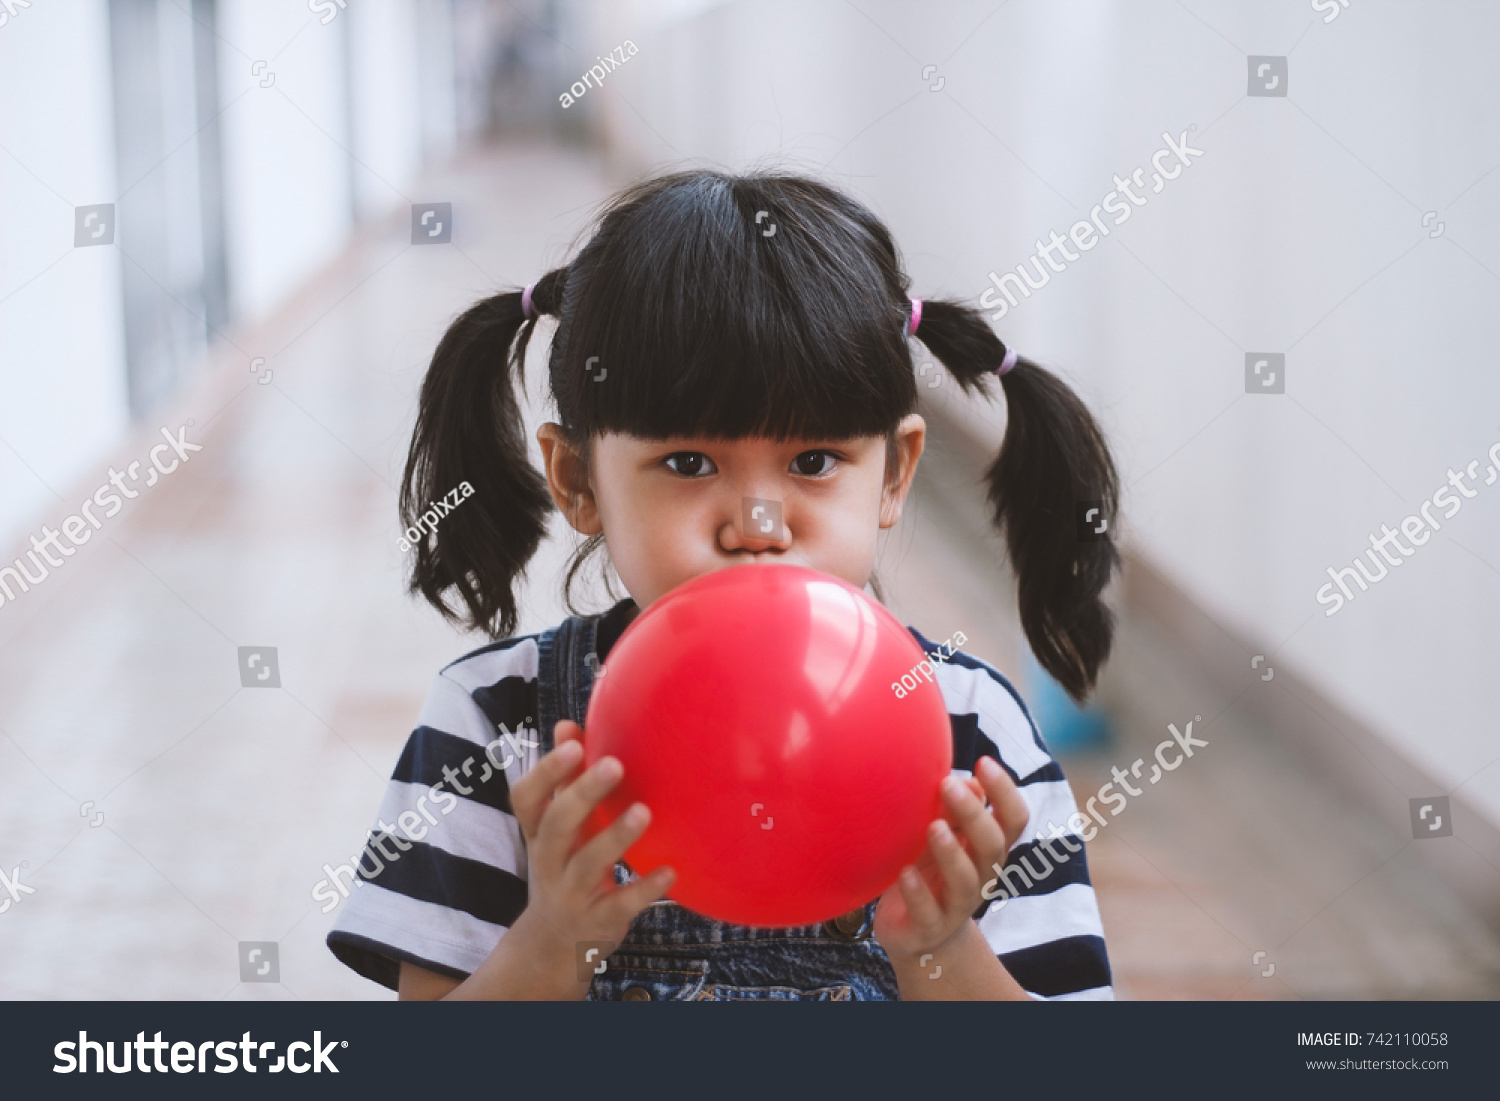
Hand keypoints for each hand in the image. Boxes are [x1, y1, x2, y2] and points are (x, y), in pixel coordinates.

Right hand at [505, 720, 674, 994]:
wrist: (555, 945)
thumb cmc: (565, 866)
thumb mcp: (557, 828)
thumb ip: (564, 779)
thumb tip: (568, 724)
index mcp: (538, 833)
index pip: (526, 799)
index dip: (545, 772)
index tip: (574, 744)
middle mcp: (549, 862)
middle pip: (556, 825)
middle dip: (582, 794)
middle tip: (615, 765)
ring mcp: (573, 894)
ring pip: (587, 864)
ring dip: (615, 837)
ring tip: (643, 810)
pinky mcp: (600, 921)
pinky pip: (622, 904)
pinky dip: (645, 888)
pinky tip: (671, 870)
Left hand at [872, 756, 1029, 963]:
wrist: (919, 935)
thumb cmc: (932, 871)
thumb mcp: (943, 836)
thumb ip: (954, 811)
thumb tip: (970, 782)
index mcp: (988, 849)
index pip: (1013, 819)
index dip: (1005, 791)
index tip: (984, 762)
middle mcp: (981, 876)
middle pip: (993, 845)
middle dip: (973, 814)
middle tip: (947, 784)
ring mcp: (957, 905)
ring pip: (966, 881)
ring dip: (951, 853)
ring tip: (934, 827)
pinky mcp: (930, 927)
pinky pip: (929, 913)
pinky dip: (917, 893)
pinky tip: (904, 873)